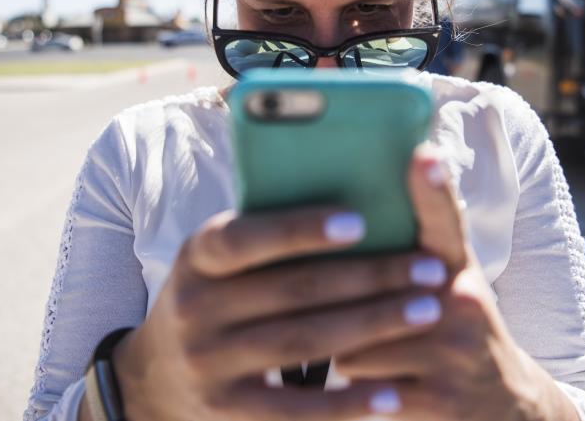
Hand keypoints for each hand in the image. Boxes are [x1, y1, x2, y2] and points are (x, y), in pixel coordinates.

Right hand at [108, 203, 450, 420]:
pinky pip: (296, 409)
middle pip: (294, 290)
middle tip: (429, 268)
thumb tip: (347, 186)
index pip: (245, 237)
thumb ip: (264, 232)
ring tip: (427, 311)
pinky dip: (348, 402)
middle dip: (370, 278)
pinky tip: (392, 393)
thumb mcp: (217, 259)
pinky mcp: (227, 410)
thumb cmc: (214, 296)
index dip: (300, 229)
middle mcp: (195, 307)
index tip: (360, 221)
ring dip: (373, 326)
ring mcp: (209, 363)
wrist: (156, 376)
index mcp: (197, 256)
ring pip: (304, 342)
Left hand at [332, 145, 579, 420]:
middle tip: (339, 313)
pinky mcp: (441, 401)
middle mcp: (464, 304)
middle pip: (369, 295)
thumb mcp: (451, 285)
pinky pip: (365, 391)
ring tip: (370, 360)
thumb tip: (381, 187)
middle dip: (345, 310)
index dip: (433, 188)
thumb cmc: (459, 334)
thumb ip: (418, 249)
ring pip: (355, 347)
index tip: (425, 154)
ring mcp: (455, 354)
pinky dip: (360, 396)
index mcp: (460, 270)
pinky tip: (376, 396)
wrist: (511, 409)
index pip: (445, 222)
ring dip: (349, 358)